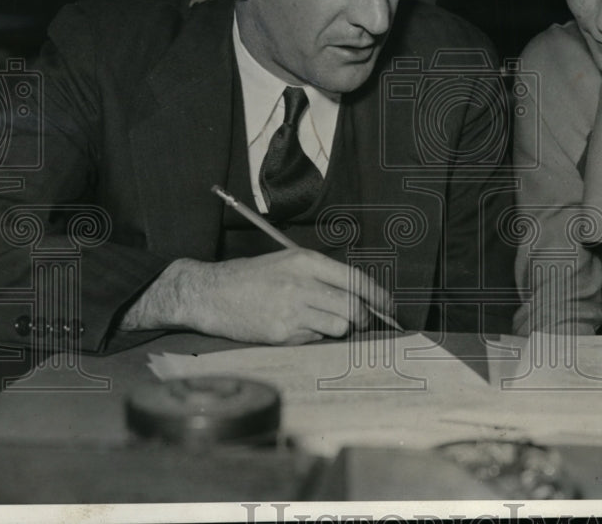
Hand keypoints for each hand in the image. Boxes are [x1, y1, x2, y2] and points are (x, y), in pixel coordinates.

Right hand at [123, 250, 391, 344]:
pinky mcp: (281, 333)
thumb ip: (322, 277)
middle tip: (361, 322)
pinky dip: (312, 338)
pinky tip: (294, 328)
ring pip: (338, 327)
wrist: (211, 293)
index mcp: (306, 262)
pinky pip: (314, 340)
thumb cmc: (252, 277)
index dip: (379, 297)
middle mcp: (302, 284)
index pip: (356, 280)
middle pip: (353, 309)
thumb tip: (359, 297)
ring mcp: (292, 310)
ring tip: (321, 323)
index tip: (391, 308)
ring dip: (337, 330)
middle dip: (363, 319)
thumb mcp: (288, 263)